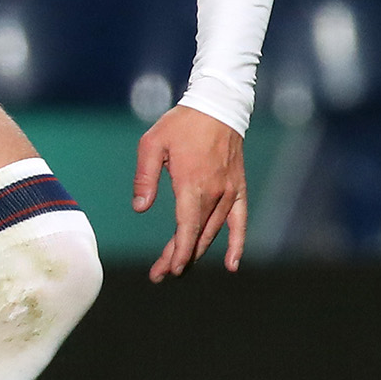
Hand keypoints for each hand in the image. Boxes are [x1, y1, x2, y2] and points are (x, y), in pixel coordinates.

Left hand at [131, 105, 247, 280]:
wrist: (217, 106)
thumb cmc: (181, 124)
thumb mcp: (152, 144)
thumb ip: (145, 178)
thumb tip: (140, 209)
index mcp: (191, 183)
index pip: (186, 228)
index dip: (178, 252)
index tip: (168, 269)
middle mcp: (213, 192)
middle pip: (197, 235)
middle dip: (180, 257)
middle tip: (161, 273)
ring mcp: (228, 191)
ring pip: (214, 232)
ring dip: (197, 252)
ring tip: (181, 268)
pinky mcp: (238, 188)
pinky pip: (240, 221)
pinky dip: (237, 244)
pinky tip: (232, 264)